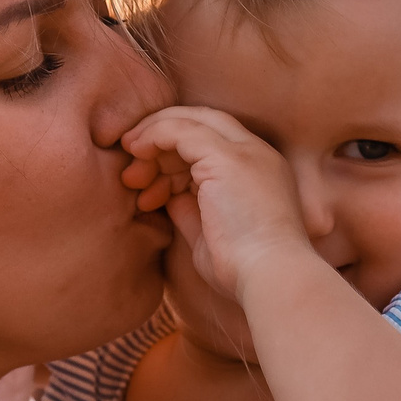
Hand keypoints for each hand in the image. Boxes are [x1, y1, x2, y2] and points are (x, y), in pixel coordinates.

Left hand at [119, 106, 315, 301]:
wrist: (271, 278)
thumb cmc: (243, 270)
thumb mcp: (210, 233)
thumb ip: (190, 209)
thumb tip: (167, 196)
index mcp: (260, 172)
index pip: (214, 146)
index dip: (176, 160)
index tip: (149, 187)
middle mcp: (257, 153)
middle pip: (203, 125)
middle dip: (162, 141)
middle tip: (131, 169)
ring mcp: (245, 151)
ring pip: (191, 122)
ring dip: (152, 143)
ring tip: (129, 176)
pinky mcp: (227, 156)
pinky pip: (181, 130)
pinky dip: (154, 136)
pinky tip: (136, 152)